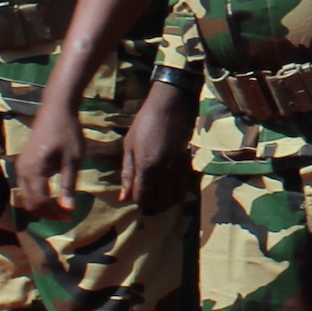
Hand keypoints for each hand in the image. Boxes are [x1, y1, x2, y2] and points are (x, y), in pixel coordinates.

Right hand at [11, 104, 84, 220]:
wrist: (56, 110)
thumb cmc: (68, 132)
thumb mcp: (73, 160)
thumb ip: (68, 185)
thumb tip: (68, 210)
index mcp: (34, 170)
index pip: (40, 201)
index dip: (54, 213)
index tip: (70, 217)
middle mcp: (22, 171)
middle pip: (29, 203)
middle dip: (46, 213)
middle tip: (66, 215)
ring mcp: (20, 167)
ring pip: (25, 196)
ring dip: (40, 206)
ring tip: (60, 208)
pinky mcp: (22, 164)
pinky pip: (25, 187)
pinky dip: (36, 196)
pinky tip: (51, 196)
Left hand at [120, 79, 196, 210]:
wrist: (171, 105)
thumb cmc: (144, 123)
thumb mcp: (129, 146)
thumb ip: (127, 173)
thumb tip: (124, 197)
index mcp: (146, 166)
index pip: (143, 197)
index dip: (138, 202)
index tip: (134, 198)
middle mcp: (164, 171)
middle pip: (160, 201)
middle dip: (152, 205)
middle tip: (146, 199)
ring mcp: (178, 168)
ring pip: (175, 198)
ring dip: (166, 202)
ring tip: (158, 197)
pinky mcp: (187, 163)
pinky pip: (184, 187)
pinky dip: (177, 193)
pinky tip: (170, 189)